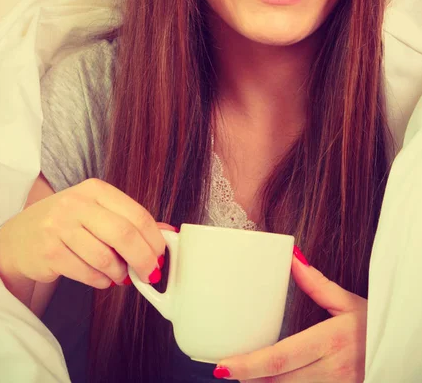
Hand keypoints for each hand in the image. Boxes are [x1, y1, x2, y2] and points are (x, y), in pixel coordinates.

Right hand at [0, 178, 175, 288]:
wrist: (20, 237)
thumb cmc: (67, 224)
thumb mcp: (98, 212)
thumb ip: (131, 220)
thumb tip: (168, 233)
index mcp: (95, 189)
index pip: (136, 214)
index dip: (154, 239)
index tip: (160, 256)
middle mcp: (76, 203)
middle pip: (124, 234)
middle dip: (143, 259)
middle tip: (150, 273)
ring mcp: (59, 226)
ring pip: (105, 257)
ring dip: (119, 273)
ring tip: (120, 275)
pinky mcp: (49, 252)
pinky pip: (87, 273)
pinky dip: (101, 280)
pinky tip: (102, 278)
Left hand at [213, 247, 366, 382]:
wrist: (405, 350)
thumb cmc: (373, 325)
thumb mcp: (347, 302)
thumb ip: (317, 283)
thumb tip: (292, 258)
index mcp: (331, 341)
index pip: (281, 358)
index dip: (250, 365)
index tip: (225, 365)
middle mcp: (332, 370)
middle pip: (279, 382)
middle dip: (250, 378)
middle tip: (226, 367)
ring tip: (245, 373)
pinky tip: (270, 381)